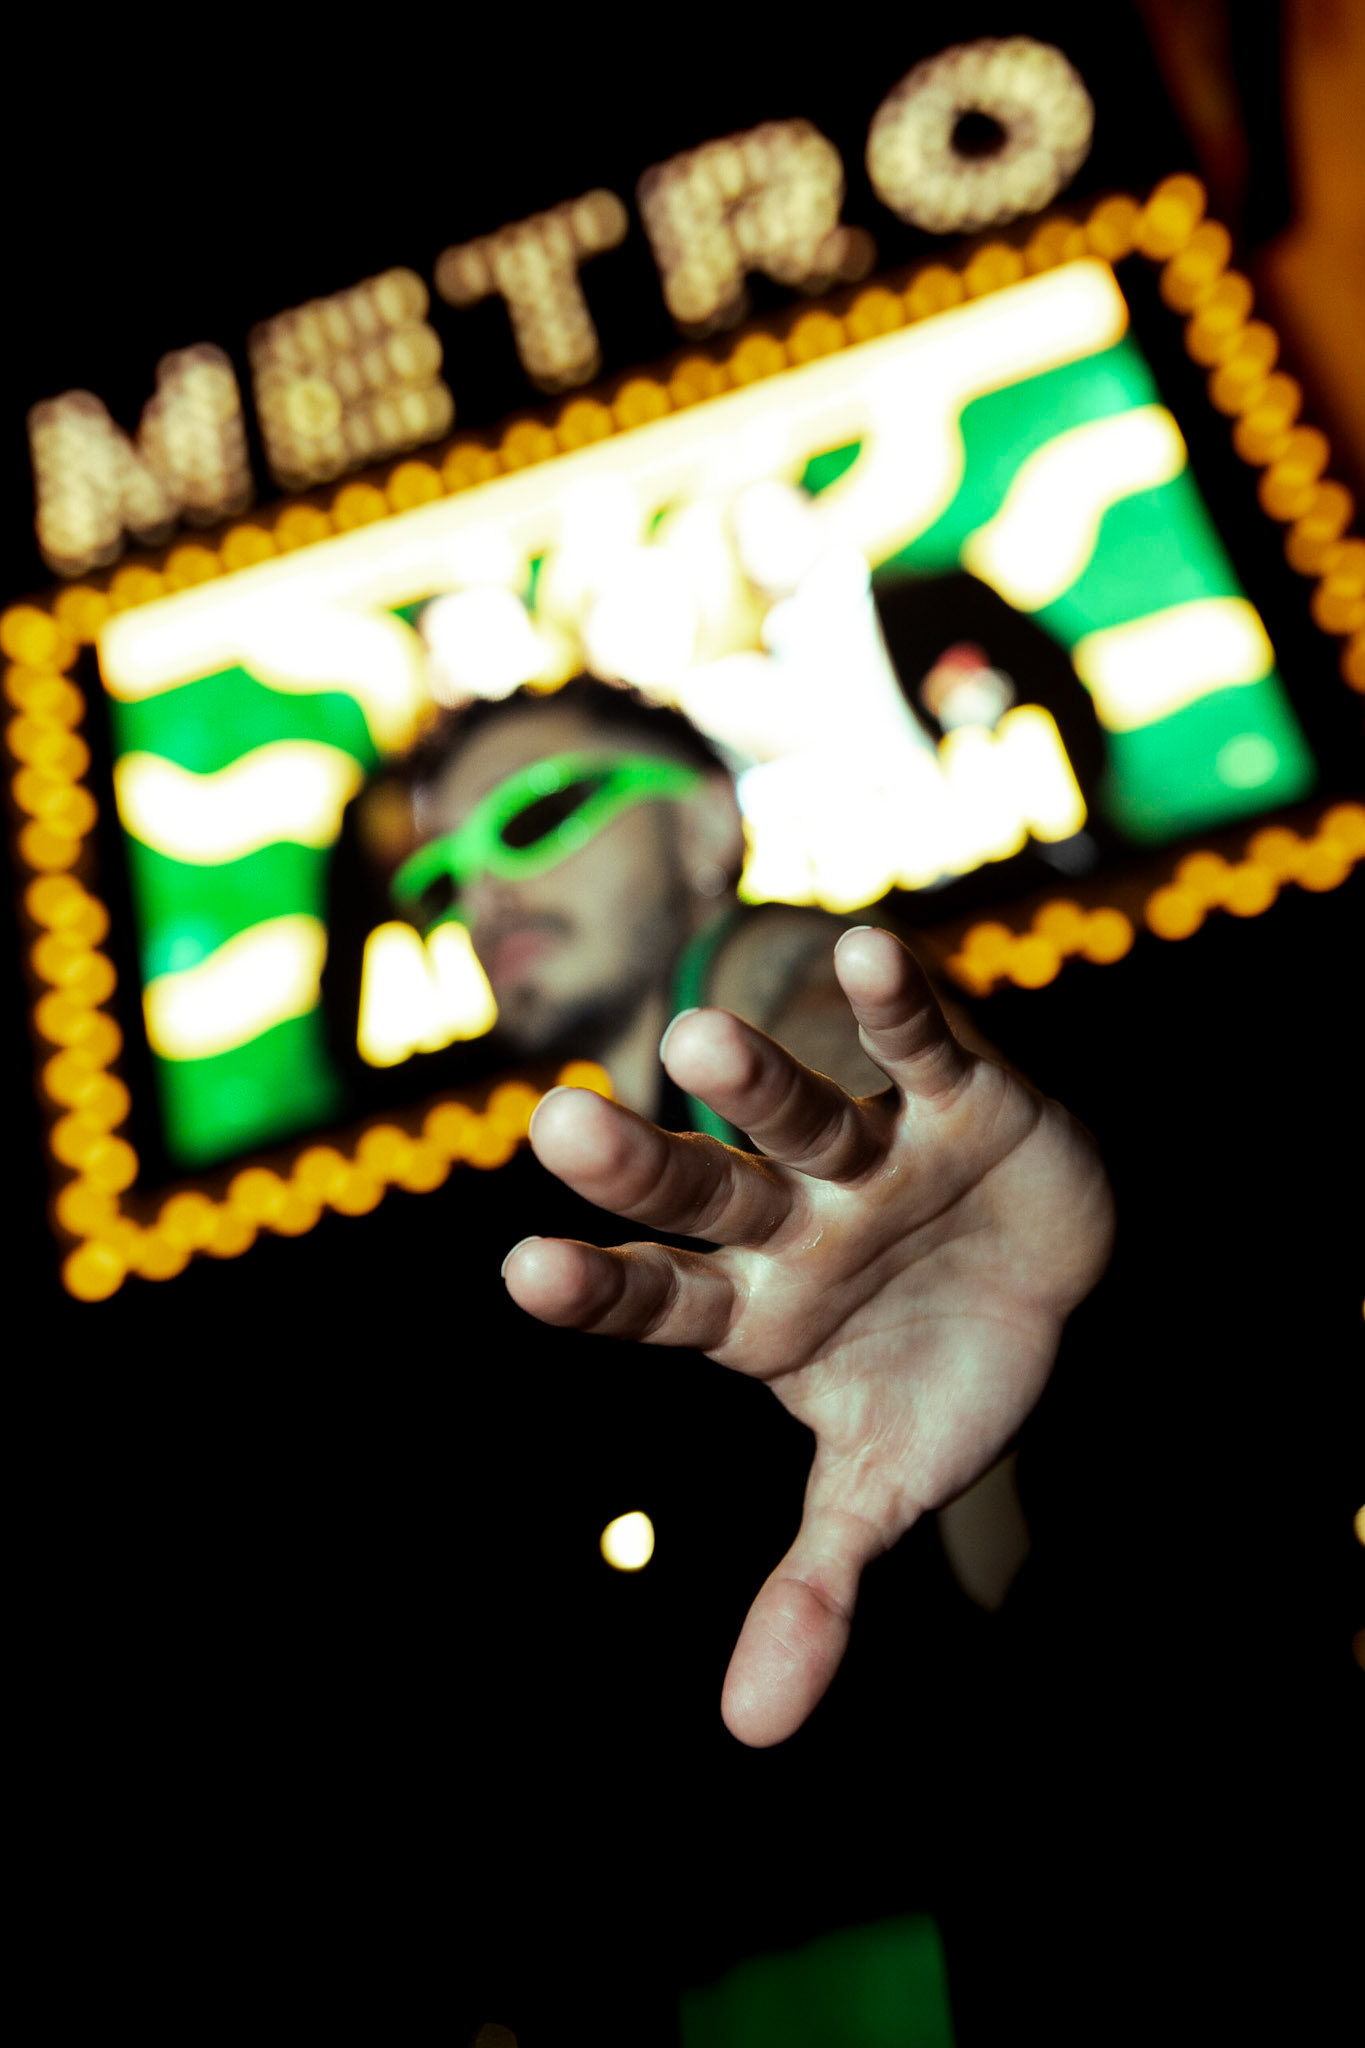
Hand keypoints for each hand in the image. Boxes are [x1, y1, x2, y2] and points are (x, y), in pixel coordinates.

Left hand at [503, 927, 1114, 1746]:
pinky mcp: (959, 1098)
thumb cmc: (941, 1373)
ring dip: (758, 1084)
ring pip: (798, 1113)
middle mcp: (792, 1222)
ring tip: (701, 1043)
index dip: (598, 1287)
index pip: (656, 1298)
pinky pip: (923, 1044)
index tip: (522, 1271)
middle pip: (705, 1193)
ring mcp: (869, 1155)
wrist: (1055, 1277)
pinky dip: (900, 1007)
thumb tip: (752, 1736)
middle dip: (644, 1168)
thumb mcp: (880, 1487)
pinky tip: (867, 953)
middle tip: (560, 1124)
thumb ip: (814, 1588)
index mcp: (753, 1311)